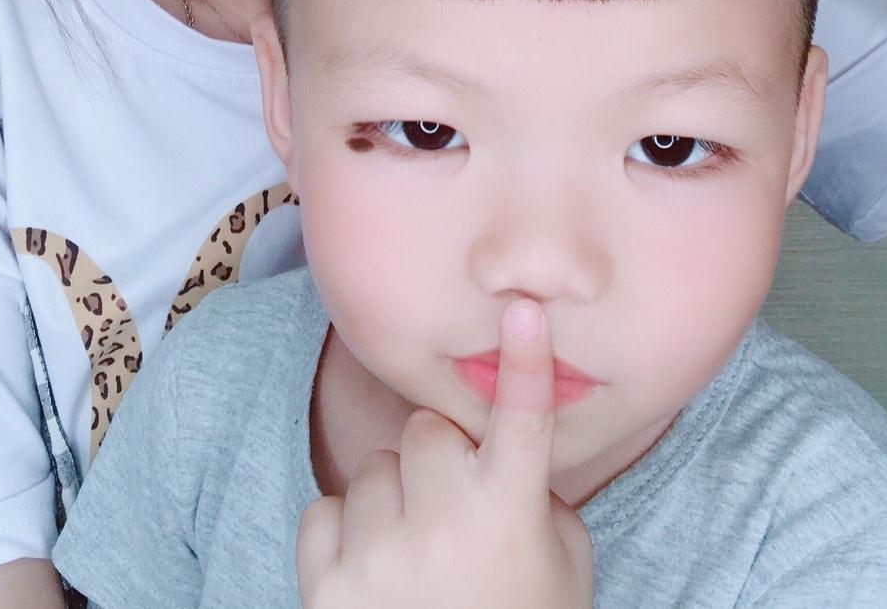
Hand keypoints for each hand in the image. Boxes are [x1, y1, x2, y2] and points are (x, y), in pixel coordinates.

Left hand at [296, 298, 593, 608]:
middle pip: (424, 433)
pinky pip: (325, 509)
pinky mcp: (326, 586)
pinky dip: (344, 535)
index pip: (523, 421)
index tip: (525, 306)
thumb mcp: (561, 568)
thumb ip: (536, 498)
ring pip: (372, 469)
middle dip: (438, 463)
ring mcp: (379, 556)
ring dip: (391, 501)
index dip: (525, 360)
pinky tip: (373, 575)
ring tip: (415, 560)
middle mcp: (444, 526)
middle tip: (455, 516)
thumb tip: (495, 451)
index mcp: (510, 514)